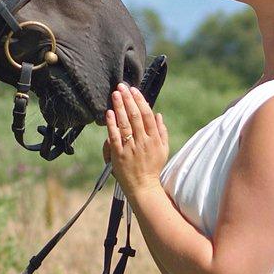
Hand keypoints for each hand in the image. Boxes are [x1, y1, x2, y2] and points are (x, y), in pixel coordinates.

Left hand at [105, 83, 168, 197]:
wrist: (143, 187)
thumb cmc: (153, 167)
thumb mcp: (164, 149)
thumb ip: (162, 131)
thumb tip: (158, 114)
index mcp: (154, 139)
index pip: (147, 115)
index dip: (140, 101)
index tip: (134, 90)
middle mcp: (143, 142)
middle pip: (135, 116)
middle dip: (128, 99)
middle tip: (121, 86)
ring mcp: (130, 148)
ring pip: (124, 124)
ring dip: (119, 107)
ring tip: (115, 94)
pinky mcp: (118, 155)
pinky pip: (114, 136)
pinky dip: (111, 124)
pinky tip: (109, 112)